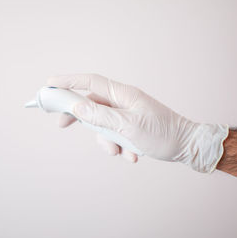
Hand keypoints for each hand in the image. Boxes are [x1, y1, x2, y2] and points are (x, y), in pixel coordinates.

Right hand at [47, 74, 227, 172]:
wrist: (186, 146)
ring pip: (101, 125)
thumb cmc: (163, 133)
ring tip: (121, 152)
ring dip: (107, 142)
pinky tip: (133, 156)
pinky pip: (114, 136)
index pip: (90, 82)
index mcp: (123, 95)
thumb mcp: (129, 127)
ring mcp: (125, 115)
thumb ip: (101, 117)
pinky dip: (119, 148)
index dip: (68, 81)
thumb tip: (77, 107)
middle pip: (90, 104)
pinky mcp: (129, 127)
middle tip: (61, 125)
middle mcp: (122, 102)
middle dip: (79, 118)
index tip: (50, 83)